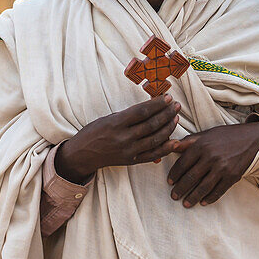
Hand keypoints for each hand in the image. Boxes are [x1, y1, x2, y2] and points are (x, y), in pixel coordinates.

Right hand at [54, 95, 181, 182]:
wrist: (82, 154)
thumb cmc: (94, 132)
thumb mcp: (108, 118)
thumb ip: (129, 116)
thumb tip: (151, 107)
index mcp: (116, 124)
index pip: (142, 111)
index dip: (157, 104)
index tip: (168, 97)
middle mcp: (123, 138)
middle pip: (151, 124)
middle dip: (167, 113)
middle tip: (176, 105)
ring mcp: (128, 151)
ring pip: (155, 139)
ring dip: (168, 128)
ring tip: (176, 118)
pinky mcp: (131, 161)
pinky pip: (152, 155)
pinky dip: (165, 148)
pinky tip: (175, 141)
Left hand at [166, 119, 258, 206]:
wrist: (252, 139)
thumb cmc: (226, 136)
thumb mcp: (207, 134)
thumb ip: (188, 141)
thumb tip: (170, 145)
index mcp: (202, 145)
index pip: (183, 163)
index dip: (175, 174)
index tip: (170, 182)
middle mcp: (211, 157)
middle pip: (191, 177)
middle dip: (180, 188)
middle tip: (174, 196)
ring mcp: (223, 168)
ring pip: (203, 187)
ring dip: (193, 197)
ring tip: (185, 203)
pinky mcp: (233, 176)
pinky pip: (219, 191)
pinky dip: (210, 198)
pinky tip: (203, 202)